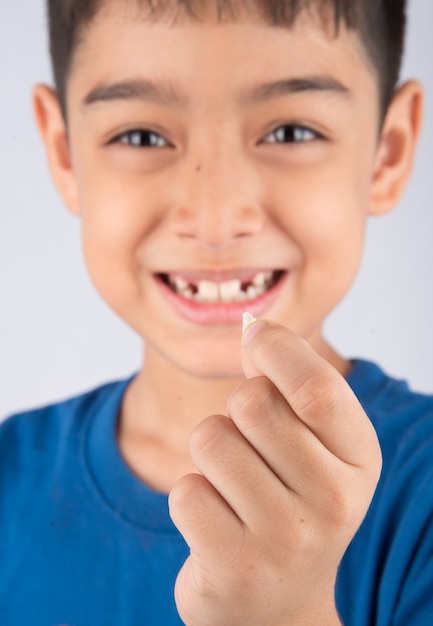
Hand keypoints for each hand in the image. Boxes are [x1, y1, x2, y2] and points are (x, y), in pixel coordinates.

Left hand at [169, 320, 381, 625]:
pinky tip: (217, 523)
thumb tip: (253, 326)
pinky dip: (191, 496)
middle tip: (249, 444)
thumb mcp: (310, 445)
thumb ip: (288, 385)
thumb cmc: (290, 501)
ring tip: (233, 487)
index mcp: (360, 460)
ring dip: (209, 454)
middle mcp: (335, 501)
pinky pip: (185, 490)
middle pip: (252, 403)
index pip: (316, 387)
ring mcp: (287, 540)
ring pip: (211, 440)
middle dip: (236, 409)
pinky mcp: (236, 567)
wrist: (276, 604)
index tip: (255, 334)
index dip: (277, 347)